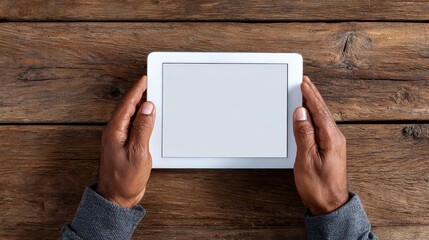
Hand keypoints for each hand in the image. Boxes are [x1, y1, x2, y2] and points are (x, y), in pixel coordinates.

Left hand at [96, 76, 155, 207]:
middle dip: (138, 95)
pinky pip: (131, 127)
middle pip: (127, 108)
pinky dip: (140, 120)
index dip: (137, 90)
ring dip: (139, 108)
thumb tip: (148, 108)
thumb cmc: (124, 180)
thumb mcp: (138, 153)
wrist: (116, 198)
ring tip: (150, 99)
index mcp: (115, 131)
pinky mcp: (123, 147)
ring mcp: (117, 140)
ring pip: (129, 117)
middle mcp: (114, 133)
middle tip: (149, 85)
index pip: (127, 104)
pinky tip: (147, 121)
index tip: (145, 79)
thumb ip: (143, 129)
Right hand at [293, 76, 348, 215]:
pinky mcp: (330, 149)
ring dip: (313, 104)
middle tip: (305, 82)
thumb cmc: (319, 186)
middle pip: (322, 111)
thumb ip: (304, 134)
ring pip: (322, 118)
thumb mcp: (307, 159)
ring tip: (306, 94)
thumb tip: (300, 114)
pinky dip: (314, 116)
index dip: (310, 95)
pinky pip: (322, 126)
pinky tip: (309, 116)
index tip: (303, 82)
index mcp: (331, 138)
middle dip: (313, 95)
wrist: (330, 205)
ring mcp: (333, 143)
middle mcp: (335, 138)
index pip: (319, 110)